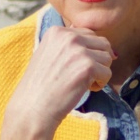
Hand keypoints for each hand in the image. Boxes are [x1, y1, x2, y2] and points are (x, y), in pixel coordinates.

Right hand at [3, 25, 114, 139]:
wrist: (31, 108)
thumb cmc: (40, 87)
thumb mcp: (48, 55)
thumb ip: (68, 45)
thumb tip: (100, 43)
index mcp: (57, 31)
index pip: (88, 34)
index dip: (88, 53)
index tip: (74, 68)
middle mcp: (68, 36)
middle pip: (102, 43)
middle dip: (97, 61)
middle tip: (82, 76)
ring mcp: (79, 50)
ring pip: (107, 57)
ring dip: (99, 72)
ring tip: (83, 83)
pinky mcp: (88, 66)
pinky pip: (107, 73)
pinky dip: (100, 84)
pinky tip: (84, 90)